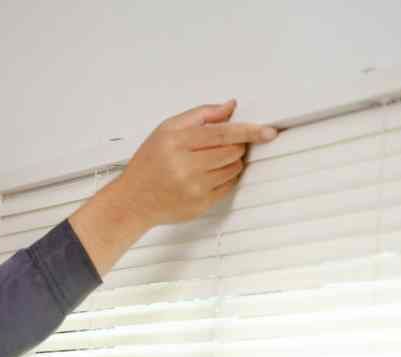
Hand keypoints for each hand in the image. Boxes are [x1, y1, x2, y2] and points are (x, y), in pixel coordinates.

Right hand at [113, 99, 278, 227]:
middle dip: (235, 145)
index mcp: (177, 143)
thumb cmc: (148, 163)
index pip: (223, 133)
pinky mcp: (201, 204)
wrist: (133, 200)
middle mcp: (186, 167)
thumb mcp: (166, 129)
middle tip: (223, 144)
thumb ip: (201, 115)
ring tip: (211, 160)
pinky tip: (208, 175)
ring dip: (231, 161)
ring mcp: (195, 188)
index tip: (267, 131)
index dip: (249, 131)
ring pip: (234, 168)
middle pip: (233, 151)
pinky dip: (226, 177)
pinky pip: (229, 186)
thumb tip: (231, 108)